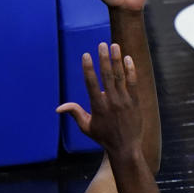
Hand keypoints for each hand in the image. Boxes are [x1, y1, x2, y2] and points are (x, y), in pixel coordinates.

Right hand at [57, 43, 140, 157]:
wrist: (125, 147)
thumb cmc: (104, 137)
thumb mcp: (86, 127)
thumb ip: (75, 113)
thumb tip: (59, 108)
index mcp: (98, 107)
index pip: (91, 84)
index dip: (88, 69)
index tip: (86, 55)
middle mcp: (111, 102)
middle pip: (106, 76)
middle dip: (104, 59)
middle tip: (102, 45)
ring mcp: (124, 101)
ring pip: (120, 77)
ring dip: (117, 60)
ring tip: (115, 45)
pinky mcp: (135, 102)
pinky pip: (132, 83)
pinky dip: (130, 70)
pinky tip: (128, 59)